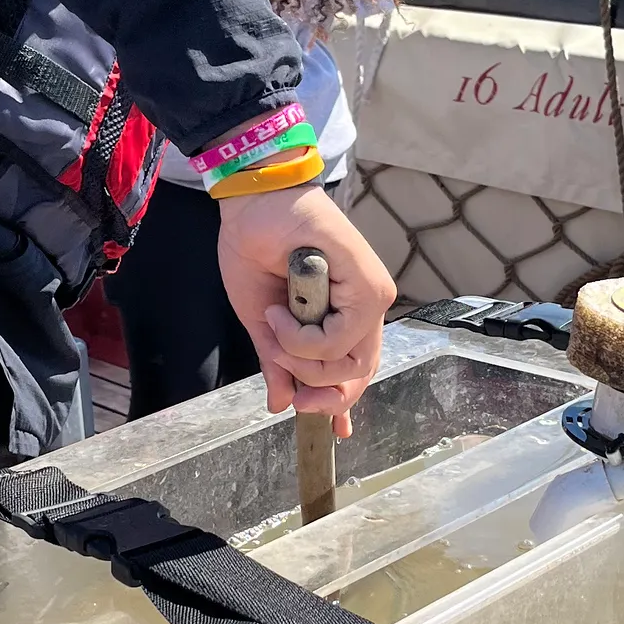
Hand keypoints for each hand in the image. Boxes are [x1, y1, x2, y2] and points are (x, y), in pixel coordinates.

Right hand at [216, 183, 395, 436]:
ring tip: (274, 325)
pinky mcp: (369, 285)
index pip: (355, 370)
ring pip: (351, 362)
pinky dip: (304, 336)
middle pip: (358, 374)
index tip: (316, 417)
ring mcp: (371, 296)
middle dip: (320, 392)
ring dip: (302, 356)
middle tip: (287, 381)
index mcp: (344, 316)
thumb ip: (278, 363)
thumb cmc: (256, 250)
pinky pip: (342, 337)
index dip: (339, 402)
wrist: (253, 206)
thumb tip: (279, 405)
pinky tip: (281, 311)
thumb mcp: (263, 323)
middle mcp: (365, 308)